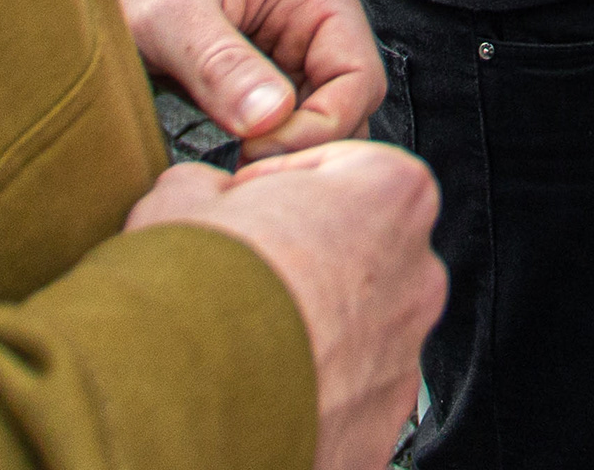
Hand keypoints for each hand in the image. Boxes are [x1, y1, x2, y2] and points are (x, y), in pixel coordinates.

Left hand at [106, 0, 383, 153]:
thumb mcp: (167, 11)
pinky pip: (290, 126)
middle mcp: (319, 19)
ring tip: (235, 172)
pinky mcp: (271, 78)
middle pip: (349, 106)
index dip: (320, 126)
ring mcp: (298, 50)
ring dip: (287, 154)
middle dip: (304, 146)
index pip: (357, 76)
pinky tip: (231, 162)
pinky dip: (268, 151)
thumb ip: (219, 63)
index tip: (257, 153)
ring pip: (322, 123)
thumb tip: (270, 120)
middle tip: (243, 172)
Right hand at [131, 143, 444, 469]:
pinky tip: (253, 385)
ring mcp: (403, 357)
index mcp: (391, 194)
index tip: (244, 204)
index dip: (280, 183)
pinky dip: (308, 390)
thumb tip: (202, 192)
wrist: (177, 402)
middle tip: (238, 271)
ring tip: (237, 337)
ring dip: (308, 328)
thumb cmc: (191, 294)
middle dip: (302, 259)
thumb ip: (209, 183)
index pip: (345, 168)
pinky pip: (346, 396)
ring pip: (355, 330)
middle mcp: (416, 275)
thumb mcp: (180, 198)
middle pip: (358, 253)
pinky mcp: (379, 424)